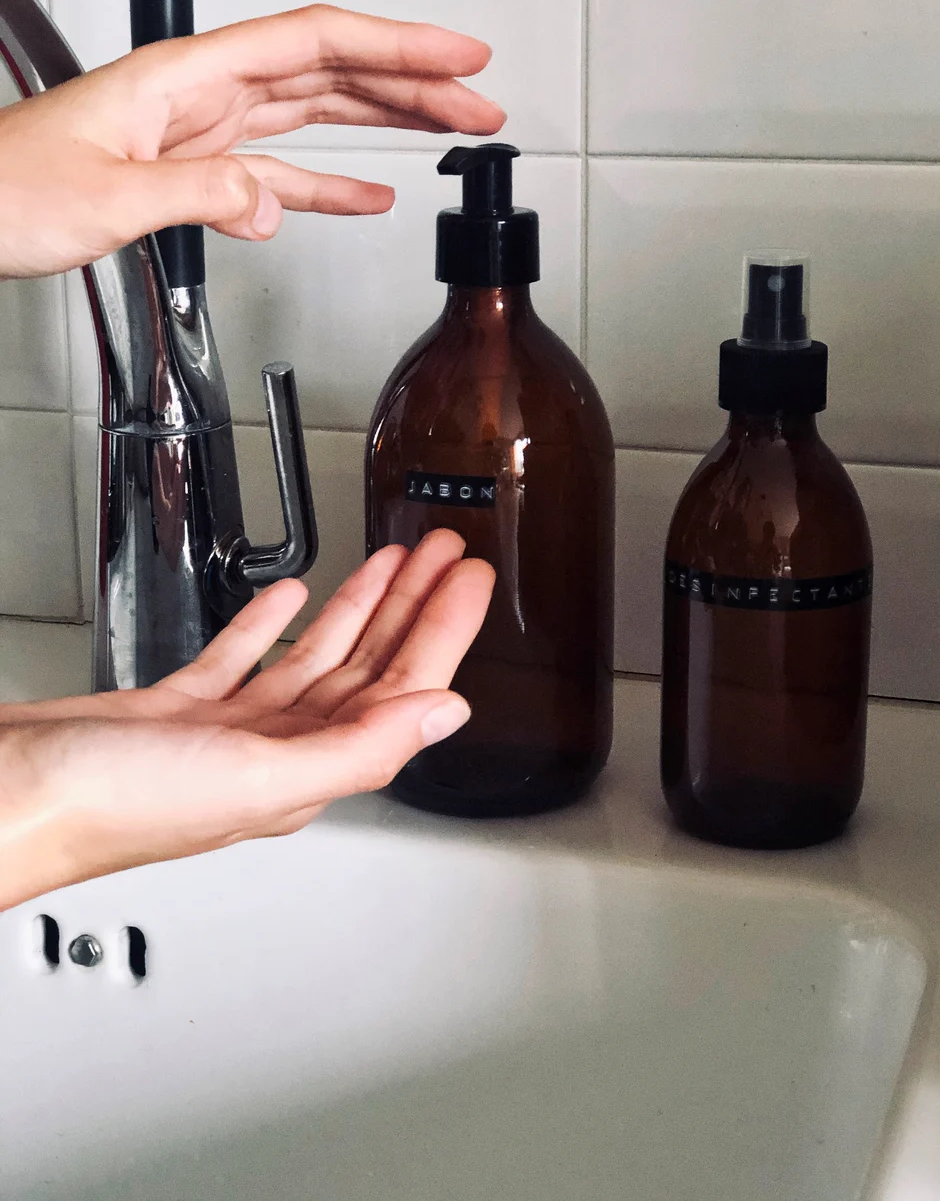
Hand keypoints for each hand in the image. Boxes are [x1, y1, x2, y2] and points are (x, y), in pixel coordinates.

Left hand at [0, 5, 505, 276]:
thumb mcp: (106, 195)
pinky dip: (329, 185)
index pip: (314, 43)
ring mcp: (205, 132)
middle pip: (330, 71)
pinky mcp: (198, 172)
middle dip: (412, 84)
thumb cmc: (7, 189)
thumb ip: (199, 193)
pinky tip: (368, 196)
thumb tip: (269, 202)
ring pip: (316, 113)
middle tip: (479, 101)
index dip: (395, 46)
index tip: (457, 56)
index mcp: (185, 78)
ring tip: (450, 134)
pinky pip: (282, 171)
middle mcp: (202, 94)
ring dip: (387, 124)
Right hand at [0, 530, 493, 909]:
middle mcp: (272, 754)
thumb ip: (359, 746)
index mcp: (302, 772)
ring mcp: (223, 732)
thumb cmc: (110, 807)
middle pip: (366, 669)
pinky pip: (243, 659)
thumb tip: (443, 715)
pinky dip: (271, 623)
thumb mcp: (256, 777)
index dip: (443, 632)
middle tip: (446, 556)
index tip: (470, 581)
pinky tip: (291, 595)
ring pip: (314, 659)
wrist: (7, 797)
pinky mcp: (176, 711)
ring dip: (358, 608)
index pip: (399, 692)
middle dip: (413, 608)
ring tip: (393, 563)